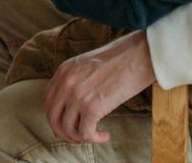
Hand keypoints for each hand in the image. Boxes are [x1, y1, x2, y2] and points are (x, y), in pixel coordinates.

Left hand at [44, 29, 155, 143]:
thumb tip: (74, 104)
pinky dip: (94, 139)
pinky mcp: (92, 107)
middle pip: (54, 119)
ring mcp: (78, 95)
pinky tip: (105, 135)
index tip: (69, 124)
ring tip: (94, 134)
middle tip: (79, 135)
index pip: (49, 102)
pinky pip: (85, 134)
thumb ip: (77, 79)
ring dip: (80, 137)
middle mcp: (67, 82)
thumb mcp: (90, 62)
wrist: (143, 52)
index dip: (57, 118)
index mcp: (65, 70)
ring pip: (67, 130)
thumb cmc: (124, 56)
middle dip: (65, 132)